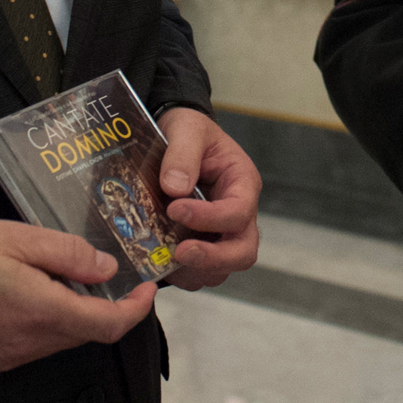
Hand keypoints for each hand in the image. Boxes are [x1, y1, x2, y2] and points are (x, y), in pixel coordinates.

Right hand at [0, 216, 154, 372]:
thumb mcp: (14, 235)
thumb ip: (67, 253)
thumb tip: (107, 269)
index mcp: (35, 311)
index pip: (105, 326)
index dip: (134, 310)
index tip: (147, 287)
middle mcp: (23, 344)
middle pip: (85, 333)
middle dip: (105, 306)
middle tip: (110, 270)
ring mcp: (5, 357)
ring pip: (61, 339)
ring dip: (74, 312)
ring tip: (64, 272)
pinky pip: (35, 344)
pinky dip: (48, 320)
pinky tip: (34, 290)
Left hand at [154, 107, 260, 289]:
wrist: (178, 136)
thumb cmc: (189, 130)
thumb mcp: (187, 129)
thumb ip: (183, 154)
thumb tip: (175, 188)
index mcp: (242, 183)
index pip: (238, 212)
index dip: (209, 218)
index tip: (174, 209)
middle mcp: (239, 212)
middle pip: (243, 251)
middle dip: (213, 258)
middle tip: (180, 252)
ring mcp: (221, 233)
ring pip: (223, 269)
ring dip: (195, 270)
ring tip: (164, 258)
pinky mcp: (203, 244)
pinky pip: (200, 273)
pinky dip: (182, 274)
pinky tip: (159, 259)